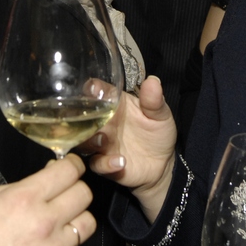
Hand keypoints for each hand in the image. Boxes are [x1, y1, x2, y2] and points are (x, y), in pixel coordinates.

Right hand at [0, 154, 95, 245]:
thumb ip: (18, 188)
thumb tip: (39, 183)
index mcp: (26, 198)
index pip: (68, 171)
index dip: (72, 165)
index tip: (71, 167)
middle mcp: (45, 221)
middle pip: (85, 194)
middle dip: (76, 189)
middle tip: (66, 194)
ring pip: (87, 223)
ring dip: (76, 220)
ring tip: (61, 225)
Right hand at [86, 75, 177, 220]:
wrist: (162, 164)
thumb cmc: (157, 133)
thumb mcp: (160, 115)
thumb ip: (154, 101)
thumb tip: (153, 81)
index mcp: (115, 105)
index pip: (99, 92)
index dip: (92, 89)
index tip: (92, 89)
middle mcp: (103, 123)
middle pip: (84, 116)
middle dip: (83, 117)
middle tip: (92, 118)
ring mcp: (102, 144)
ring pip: (84, 141)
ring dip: (91, 140)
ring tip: (104, 139)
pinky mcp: (104, 164)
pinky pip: (98, 164)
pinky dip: (106, 164)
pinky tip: (121, 161)